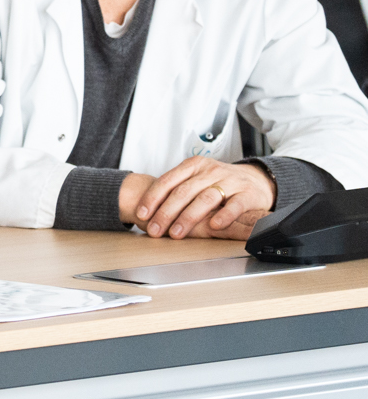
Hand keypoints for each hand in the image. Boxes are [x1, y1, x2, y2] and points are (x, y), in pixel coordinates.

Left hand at [128, 157, 274, 239]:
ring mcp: (230, 181)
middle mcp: (210, 171)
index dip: (152, 199)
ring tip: (177, 233)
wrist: (257, 179)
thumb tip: (146, 211)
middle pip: (183, 192)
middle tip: (155, 230)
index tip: (142, 215)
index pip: (167, 181)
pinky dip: (223, 215)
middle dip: (165, 213)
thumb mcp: (196, 179)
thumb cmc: (219, 182)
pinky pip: (234, 205)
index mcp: (193, 166)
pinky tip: (213, 225)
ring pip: (205, 198)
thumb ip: (176, 190)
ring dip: (188, 217)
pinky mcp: (248, 194)